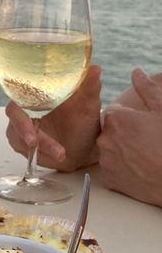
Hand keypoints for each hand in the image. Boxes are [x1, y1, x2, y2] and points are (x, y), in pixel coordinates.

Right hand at [0, 56, 101, 171]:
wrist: (84, 147)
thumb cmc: (84, 119)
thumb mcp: (89, 103)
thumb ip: (89, 86)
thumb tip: (96, 69)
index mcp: (37, 88)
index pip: (12, 75)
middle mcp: (25, 103)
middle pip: (13, 110)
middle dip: (23, 126)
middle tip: (34, 140)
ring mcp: (21, 122)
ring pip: (19, 131)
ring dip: (39, 143)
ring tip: (59, 152)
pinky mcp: (20, 140)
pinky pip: (22, 145)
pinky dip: (40, 151)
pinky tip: (55, 155)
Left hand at [98, 68, 161, 205]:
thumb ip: (147, 89)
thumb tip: (136, 72)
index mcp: (116, 118)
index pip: (115, 112)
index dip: (131, 117)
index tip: (144, 124)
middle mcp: (105, 138)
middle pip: (112, 131)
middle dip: (126, 133)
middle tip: (147, 140)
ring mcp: (106, 161)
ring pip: (111, 150)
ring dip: (123, 150)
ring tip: (145, 155)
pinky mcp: (110, 180)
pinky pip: (113, 170)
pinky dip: (123, 168)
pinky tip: (141, 169)